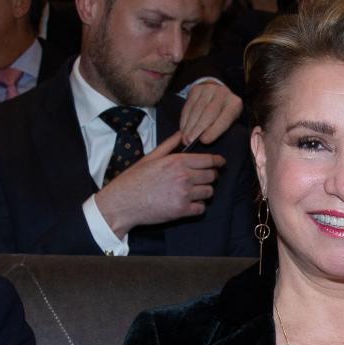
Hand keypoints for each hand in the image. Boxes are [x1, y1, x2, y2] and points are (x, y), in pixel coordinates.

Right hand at [93, 131, 224, 236]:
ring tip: (195, 192)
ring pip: (209, 192)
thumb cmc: (134, 179)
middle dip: (210, 177)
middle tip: (204, 179)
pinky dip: (198, 207)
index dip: (218, 162)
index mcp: (177, 161)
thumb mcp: (151, 157)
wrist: (123, 202)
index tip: (221, 163)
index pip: (208, 160)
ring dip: (204, 192)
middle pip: (211, 176)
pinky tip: (190, 204)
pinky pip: (201, 209)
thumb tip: (182, 134)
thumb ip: (169, 145)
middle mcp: (184, 177)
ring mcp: (184, 194)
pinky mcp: (181, 211)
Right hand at [176, 81, 242, 145]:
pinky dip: (184, 119)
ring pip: (196, 109)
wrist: (219, 94)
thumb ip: (219, 129)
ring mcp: (209, 89)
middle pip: (208, 112)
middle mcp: (222, 93)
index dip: (214, 130)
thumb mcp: (228, 121)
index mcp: (234, 104)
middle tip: (189, 141)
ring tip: (184, 137)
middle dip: (198, 128)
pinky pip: (188, 106)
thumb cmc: (224, 114)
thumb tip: (202, 139)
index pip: (225, 118)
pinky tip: (182, 128)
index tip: (204, 140)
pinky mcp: (196, 89)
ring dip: (189, 125)